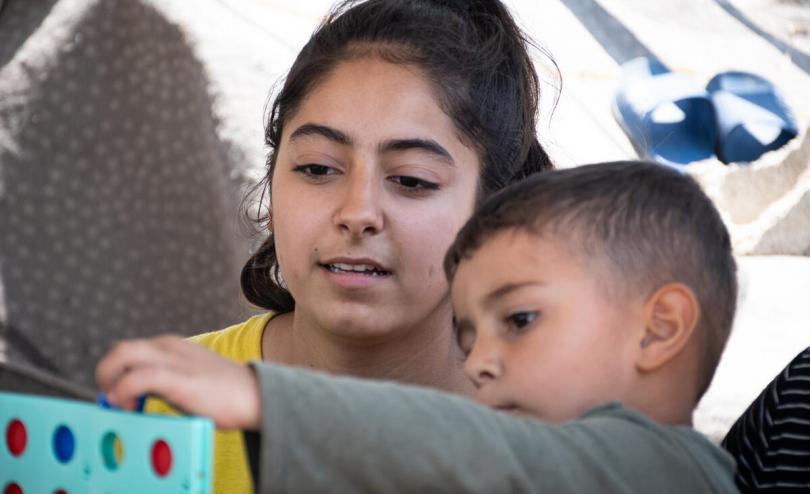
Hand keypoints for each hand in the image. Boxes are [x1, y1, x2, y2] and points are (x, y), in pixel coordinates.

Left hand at [96, 336, 260, 429]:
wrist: (254, 396)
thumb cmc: (223, 393)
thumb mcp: (186, 378)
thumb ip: (162, 381)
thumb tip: (132, 396)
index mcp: (170, 346)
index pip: (128, 351)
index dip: (115, 374)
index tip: (118, 398)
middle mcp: (169, 347)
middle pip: (120, 349)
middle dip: (106, 374)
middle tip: (111, 399)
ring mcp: (174, 360)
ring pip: (124, 354)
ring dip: (110, 380)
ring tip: (119, 403)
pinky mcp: (178, 378)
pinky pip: (139, 377)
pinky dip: (125, 390)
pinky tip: (131, 406)